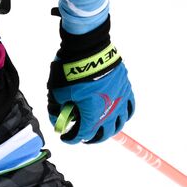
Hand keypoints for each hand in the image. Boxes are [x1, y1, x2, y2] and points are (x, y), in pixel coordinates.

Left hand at [46, 18, 134, 144]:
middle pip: (103, 133)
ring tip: (102, 130)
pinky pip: (130, 107)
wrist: (88, 48)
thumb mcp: (57, 92)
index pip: (82, 134)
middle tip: (83, 137)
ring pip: (119, 123)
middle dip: (91, 138)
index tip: (65, 137)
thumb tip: (57, 119)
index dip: (72, 138)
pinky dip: (124, 115)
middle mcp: (109, 111)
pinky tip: (119, 115)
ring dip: (110, 130)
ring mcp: (120, 99)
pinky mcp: (126, 88)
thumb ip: (57, 109)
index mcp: (92, 114)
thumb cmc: (71, 70)